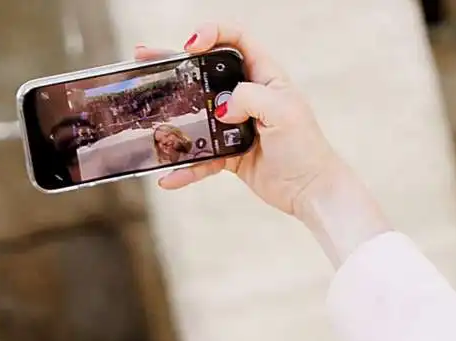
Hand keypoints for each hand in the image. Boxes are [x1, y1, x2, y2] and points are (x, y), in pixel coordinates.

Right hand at [135, 22, 342, 214]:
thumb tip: (220, 109)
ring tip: (146, 111)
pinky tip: (169, 176)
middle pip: (206, 72)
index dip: (212, 33)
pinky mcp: (230, 154)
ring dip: (172, 115)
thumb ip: (249, 97)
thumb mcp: (283, 112)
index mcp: (265, 77)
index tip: (191, 45)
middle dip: (175, 64)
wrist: (311, 191)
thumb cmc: (306, 148)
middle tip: (145, 58)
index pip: (237, 40)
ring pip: (197, 114)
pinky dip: (186, 168)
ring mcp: (236, 125)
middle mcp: (248, 96)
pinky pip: (201, 157)